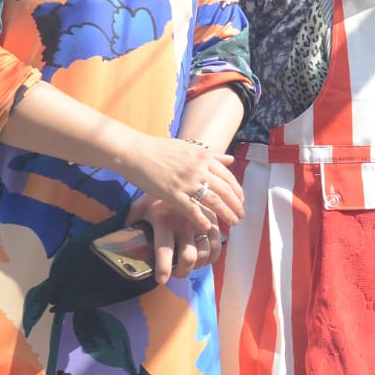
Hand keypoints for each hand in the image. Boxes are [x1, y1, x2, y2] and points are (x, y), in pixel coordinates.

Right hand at [120, 135, 243, 235]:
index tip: (241, 201)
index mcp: (203, 157)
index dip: (237, 191)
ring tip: (232, 222)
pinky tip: (207, 227)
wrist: (133, 151)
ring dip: (226, 213)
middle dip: (236, 205)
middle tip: (240, 216)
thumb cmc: (159, 149)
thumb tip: (231, 159)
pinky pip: (190, 209)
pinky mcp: (171, 192)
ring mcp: (186, 181)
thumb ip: (211, 155)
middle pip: (225, 190)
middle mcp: (198, 169)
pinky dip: (200, 219)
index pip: (228, 177)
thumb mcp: (188, 147)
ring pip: (213, 200)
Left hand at [127, 192, 220, 282]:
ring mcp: (201, 222)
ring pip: (205, 254)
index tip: (161, 279)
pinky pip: (218, 246)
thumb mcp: (140, 206)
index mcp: (163, 220)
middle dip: (182, 271)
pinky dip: (212, 256)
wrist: (180, 174)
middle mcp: (183, 223)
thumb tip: (121, 237)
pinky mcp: (213, 220)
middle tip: (176, 273)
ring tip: (190, 266)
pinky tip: (204, 257)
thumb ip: (132, 221)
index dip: (163, 268)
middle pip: (189, 257)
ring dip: (197, 266)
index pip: (164, 249)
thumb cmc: (156, 194)